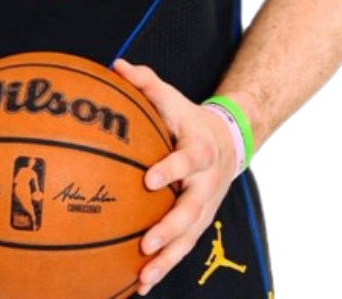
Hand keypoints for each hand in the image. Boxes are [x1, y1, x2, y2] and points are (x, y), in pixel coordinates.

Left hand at [112, 59, 236, 295]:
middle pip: (192, 209)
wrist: (226, 141)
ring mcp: (204, 207)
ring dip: (167, 259)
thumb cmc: (185, 117)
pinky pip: (181, 249)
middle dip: (170, 227)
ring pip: (188, 238)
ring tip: (142, 277)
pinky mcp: (198, 224)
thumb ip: (145, 81)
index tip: (149, 179)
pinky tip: (139, 286)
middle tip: (147, 241)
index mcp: (198, 149)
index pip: (187, 159)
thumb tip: (115, 64)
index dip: (172, 169)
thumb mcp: (170, 96)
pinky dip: (164, 267)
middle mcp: (204, 182)